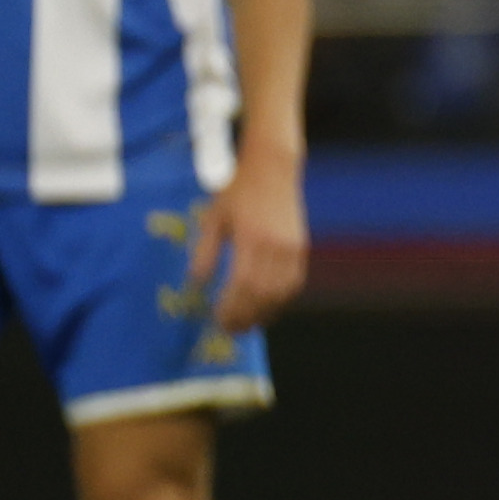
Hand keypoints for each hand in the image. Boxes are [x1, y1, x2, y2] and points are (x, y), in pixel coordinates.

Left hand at [195, 151, 308, 333]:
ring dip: (265, 312)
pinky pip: (294, 281)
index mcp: (251, 239)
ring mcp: (292, 247)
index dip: (231, 308)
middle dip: (246, 316)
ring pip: (282, 292)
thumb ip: (205, 252)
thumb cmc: (238, 192)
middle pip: (262, 294)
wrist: (273, 169)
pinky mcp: (301, 246)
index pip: (242, 285)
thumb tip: (197, 284)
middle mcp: (275, 246)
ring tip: (248, 324)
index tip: (218, 320)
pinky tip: (268, 306)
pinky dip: (282, 299)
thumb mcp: (213, 219)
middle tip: (230, 330)